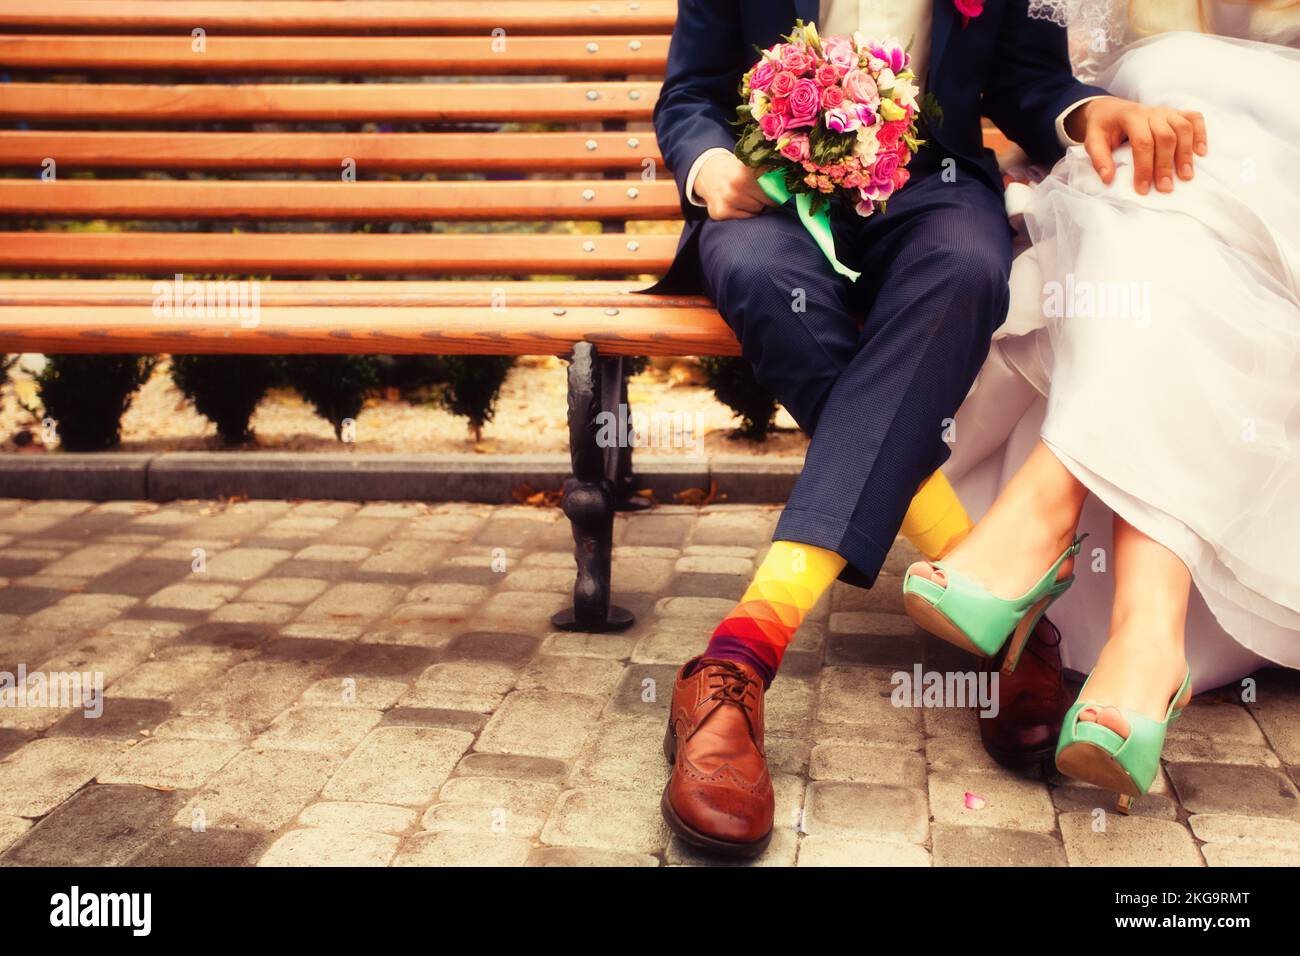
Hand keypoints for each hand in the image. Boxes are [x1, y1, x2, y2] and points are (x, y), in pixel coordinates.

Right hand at [693, 151, 776, 219]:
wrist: (707, 172)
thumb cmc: (735, 169)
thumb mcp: (752, 164)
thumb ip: (769, 172)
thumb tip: (790, 183)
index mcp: (748, 169)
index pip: (775, 187)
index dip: (778, 188)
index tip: (778, 187)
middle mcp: (738, 184)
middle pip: (768, 201)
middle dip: (766, 197)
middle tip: (756, 190)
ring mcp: (728, 200)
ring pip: (758, 210)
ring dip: (756, 205)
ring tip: (744, 196)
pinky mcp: (721, 213)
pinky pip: (745, 218)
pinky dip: (744, 213)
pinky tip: (735, 203)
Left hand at [1066, 96, 1206, 194]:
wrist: (1110, 109)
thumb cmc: (1102, 128)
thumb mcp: (1092, 140)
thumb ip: (1099, 158)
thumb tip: (1108, 179)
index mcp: (1130, 116)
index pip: (1142, 142)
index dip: (1144, 167)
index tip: (1143, 189)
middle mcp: (1151, 111)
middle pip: (1166, 137)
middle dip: (1165, 164)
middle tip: (1165, 188)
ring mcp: (1166, 111)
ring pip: (1183, 128)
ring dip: (1186, 153)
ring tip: (1186, 176)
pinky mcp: (1176, 113)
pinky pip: (1194, 118)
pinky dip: (1200, 134)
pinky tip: (1201, 153)